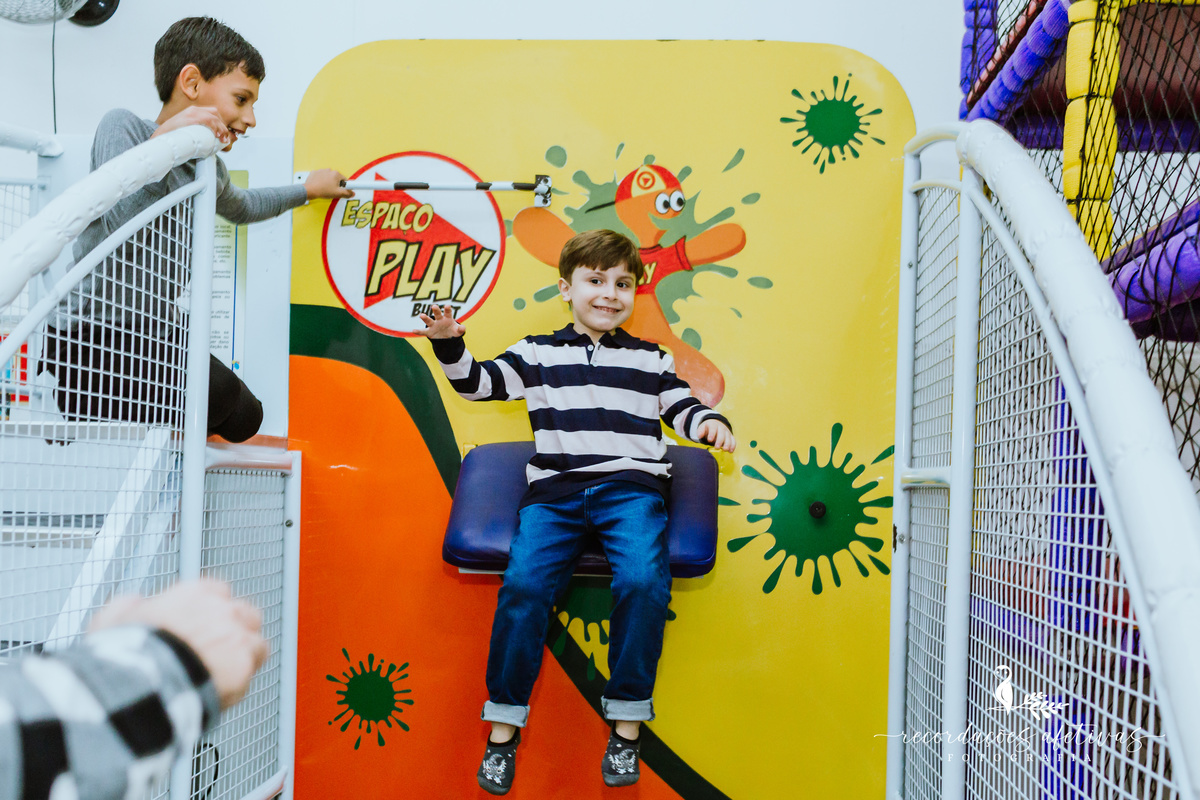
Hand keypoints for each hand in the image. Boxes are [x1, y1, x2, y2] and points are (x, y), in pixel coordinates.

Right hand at [89, 579, 267, 709]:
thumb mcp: (113, 620)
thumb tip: (134, 602)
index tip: (202, 627)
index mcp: (191, 594)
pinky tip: (222, 692)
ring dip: (243, 656)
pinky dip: (241, 680)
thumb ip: (129, 606)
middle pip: (242, 613)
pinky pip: (252, 669)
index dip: (210, 612)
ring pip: (255, 641)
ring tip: (222, 676)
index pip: (215, 592)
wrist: (139, 681)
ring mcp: (235, 634)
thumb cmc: (124, 654)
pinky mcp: (245, 663)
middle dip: (234, 630)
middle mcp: (219, 609)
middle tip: (217, 653)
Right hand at [152, 106, 229, 146]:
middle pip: (215, 113)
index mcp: (193, 111)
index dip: (220, 123)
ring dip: (221, 128)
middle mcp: (193, 110)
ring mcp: (192, 113)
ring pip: (214, 117)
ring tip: (222, 139)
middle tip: (225, 138)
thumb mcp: (189, 131)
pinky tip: (216, 135)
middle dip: (222, 126)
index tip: (223, 134)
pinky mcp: (191, 118)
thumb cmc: (175, 137)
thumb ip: (199, 132)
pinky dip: (215, 127)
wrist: (161, 137)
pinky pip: (208, 120)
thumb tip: (213, 140)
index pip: (213, 112)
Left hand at [305, 168, 354, 199]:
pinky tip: (320, 186)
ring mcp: (322, 171)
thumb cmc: (323, 191)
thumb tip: (352, 193)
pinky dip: (321, 181)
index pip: (345, 180)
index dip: (344, 186)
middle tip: (333, 191)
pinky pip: (321, 177)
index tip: (343, 189)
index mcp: (336, 174)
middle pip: (336, 178)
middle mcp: (329, 170)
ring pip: (328, 177)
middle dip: (336, 184)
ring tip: (325, 189)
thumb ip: (347, 193)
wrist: (310, 190)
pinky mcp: (315, 172)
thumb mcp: (338, 194)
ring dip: (328, 182)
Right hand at [417, 304, 465, 338]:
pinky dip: (418, 331)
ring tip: (421, 315)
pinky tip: (413, 331)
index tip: (447, 306)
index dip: (447, 309)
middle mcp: (439, 320)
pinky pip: (423, 332)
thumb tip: (463, 328)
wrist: (447, 337)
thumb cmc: (453, 331)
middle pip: (438, 314)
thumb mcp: (458, 331)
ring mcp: (433, 325)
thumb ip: (461, 329)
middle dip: (436, 310)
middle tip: (434, 306)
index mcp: (447, 318)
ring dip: (425, 318)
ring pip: (429, 321)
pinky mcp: (429, 332)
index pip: (448, 312)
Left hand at [698, 419, 735, 451]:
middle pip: (722, 433)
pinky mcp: (730, 436)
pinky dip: (733, 446)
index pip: (713, 428)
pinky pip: (733, 440)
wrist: (716, 424)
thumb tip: (699, 436)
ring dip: (727, 444)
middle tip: (717, 447)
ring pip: (728, 437)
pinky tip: (731, 451)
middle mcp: (721, 427)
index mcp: (713, 424)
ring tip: (725, 450)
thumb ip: (700, 431)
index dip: (712, 434)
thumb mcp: (702, 428)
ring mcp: (727, 432)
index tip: (709, 440)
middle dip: (720, 440)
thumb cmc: (707, 428)